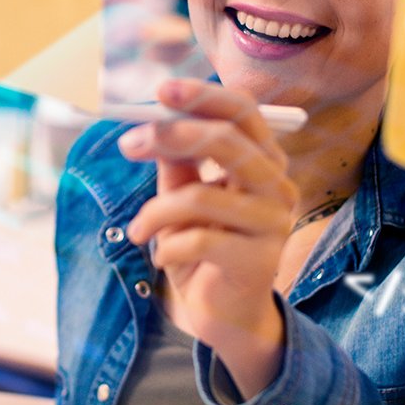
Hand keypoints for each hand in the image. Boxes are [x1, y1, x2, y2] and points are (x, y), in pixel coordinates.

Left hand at [119, 79, 297, 397]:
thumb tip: (149, 122)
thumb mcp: (184, 197)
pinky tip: (162, 258)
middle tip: (128, 144)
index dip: (204, 96)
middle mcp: (277, 186)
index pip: (244, 113)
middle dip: (171, 137)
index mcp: (263, 160)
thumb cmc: (204, 247)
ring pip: (201, 197)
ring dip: (155, 213)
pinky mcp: (259, 261)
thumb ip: (176, 161)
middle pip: (228, 143)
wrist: (225, 314)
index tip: (161, 90)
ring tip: (139, 230)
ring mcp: (273, 224)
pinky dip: (166, 247)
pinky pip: (197, 240)